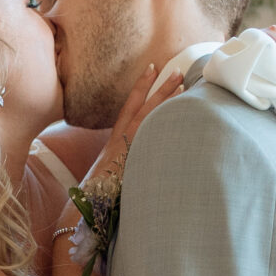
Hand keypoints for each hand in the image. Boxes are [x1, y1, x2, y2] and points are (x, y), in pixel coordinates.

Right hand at [81, 58, 180, 200]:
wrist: (89, 207)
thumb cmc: (99, 193)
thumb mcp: (112, 170)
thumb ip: (128, 159)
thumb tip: (140, 156)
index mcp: (115, 141)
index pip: (130, 106)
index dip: (141, 86)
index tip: (152, 68)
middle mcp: (122, 140)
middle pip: (145, 108)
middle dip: (161, 88)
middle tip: (178, 71)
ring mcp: (131, 150)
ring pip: (151, 120)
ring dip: (168, 102)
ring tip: (184, 86)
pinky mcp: (139, 160)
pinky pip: (156, 142)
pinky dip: (170, 130)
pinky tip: (185, 119)